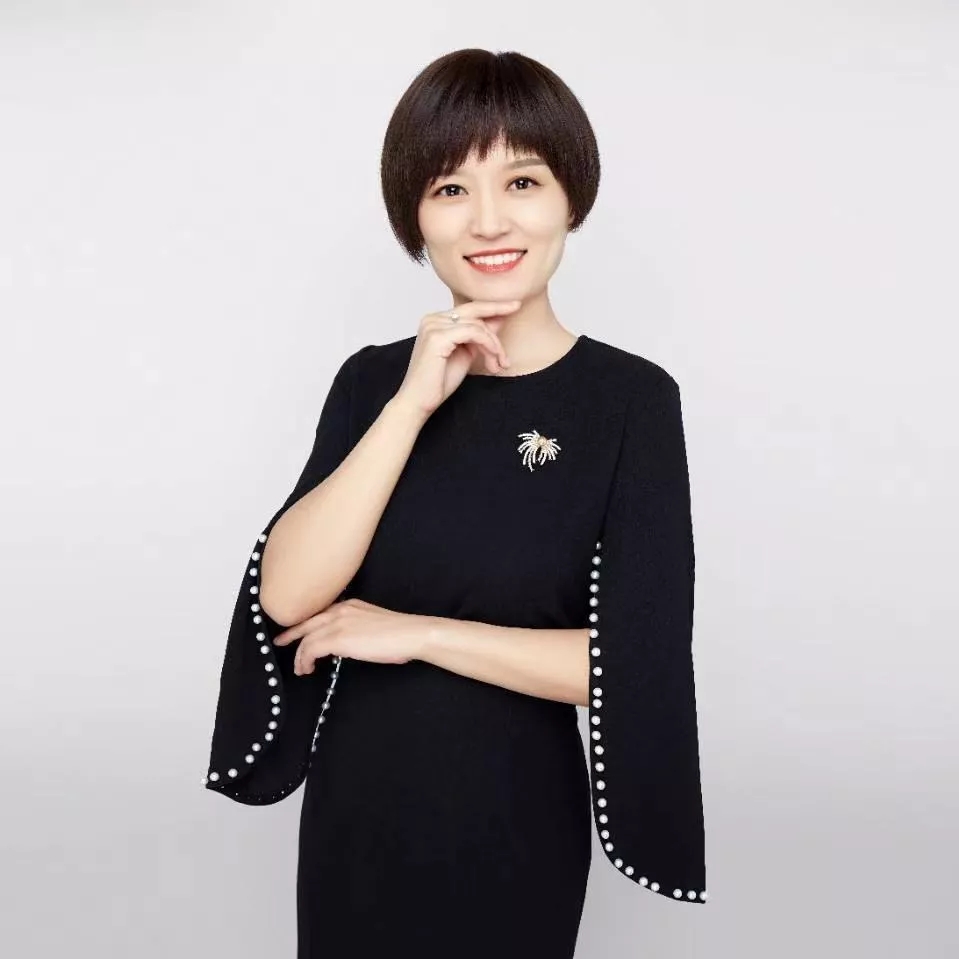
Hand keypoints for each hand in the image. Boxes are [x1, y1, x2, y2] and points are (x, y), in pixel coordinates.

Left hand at [272, 598, 432, 674]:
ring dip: (300, 656)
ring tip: (302, 669)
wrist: (410, 634)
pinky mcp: (337, 638)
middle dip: (291, 634)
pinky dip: (305, 660)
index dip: (305, 624)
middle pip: (307, 622)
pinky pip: (311, 649)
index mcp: (350, 605)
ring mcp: (338, 623)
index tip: (296, 632)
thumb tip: (346, 645)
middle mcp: (340, 610)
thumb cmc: (399, 635)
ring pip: (307, 638)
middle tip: (280, 643)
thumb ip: (356, 629)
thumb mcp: (372, 625)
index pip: (320, 613)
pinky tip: (308, 669)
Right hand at [393, 300, 520, 417]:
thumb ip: (479, 336)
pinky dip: (488, 345)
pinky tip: (493, 360)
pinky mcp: (437, 337)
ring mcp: (433, 326)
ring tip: (498, 364)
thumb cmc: (438, 382)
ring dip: (494, 345)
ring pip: (477, 325)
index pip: (469, 309)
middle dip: (497, 313)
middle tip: (516, 311)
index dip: (492, 307)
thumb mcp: (466, 354)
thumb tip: (497, 319)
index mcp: (436, 321)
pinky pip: (474, 332)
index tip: (513, 306)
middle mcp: (432, 319)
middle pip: (474, 310)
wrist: (419, 401)